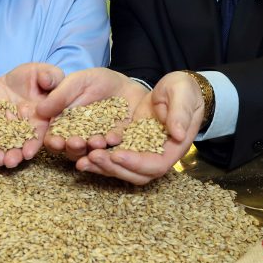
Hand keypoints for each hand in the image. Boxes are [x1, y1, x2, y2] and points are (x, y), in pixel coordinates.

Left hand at [0, 63, 62, 167]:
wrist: (13, 78)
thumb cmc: (35, 77)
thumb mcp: (46, 72)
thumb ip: (52, 76)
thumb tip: (48, 80)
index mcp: (39, 118)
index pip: (37, 133)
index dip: (33, 144)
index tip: (28, 153)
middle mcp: (20, 126)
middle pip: (18, 143)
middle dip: (14, 153)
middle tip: (8, 162)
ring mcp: (2, 123)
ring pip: (0, 140)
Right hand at [36, 68, 148, 160]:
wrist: (126, 85)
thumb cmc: (97, 81)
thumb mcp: (76, 82)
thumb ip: (59, 96)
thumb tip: (39, 110)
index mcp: (62, 125)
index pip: (53, 138)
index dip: (53, 142)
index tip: (56, 142)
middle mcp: (77, 137)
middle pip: (71, 150)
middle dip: (73, 149)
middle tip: (77, 143)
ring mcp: (96, 144)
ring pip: (91, 154)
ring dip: (92, 151)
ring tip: (98, 141)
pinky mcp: (115, 146)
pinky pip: (113, 152)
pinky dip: (113, 147)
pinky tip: (115, 138)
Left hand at [76, 71, 203, 183]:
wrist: (176, 88)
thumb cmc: (183, 91)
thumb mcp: (183, 95)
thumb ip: (181, 113)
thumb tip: (177, 134)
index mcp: (173, 147)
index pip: (156, 165)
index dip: (137, 163)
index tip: (117, 153)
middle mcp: (156, 155)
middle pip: (135, 174)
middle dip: (114, 168)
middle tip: (93, 157)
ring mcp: (141, 152)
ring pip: (122, 169)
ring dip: (102, 167)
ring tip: (82, 161)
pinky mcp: (128, 144)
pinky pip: (113, 157)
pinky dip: (98, 158)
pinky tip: (80, 154)